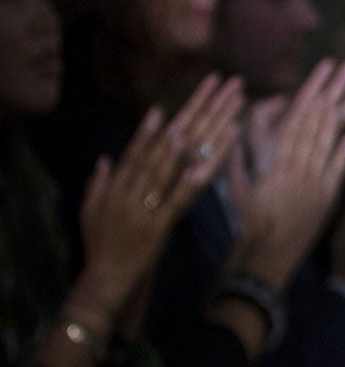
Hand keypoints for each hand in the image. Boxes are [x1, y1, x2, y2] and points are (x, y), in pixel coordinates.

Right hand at [74, 74, 243, 312]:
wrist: (104, 281)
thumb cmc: (99, 246)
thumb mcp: (91, 212)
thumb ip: (99, 184)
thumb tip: (106, 158)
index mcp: (118, 186)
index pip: (138, 151)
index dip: (151, 129)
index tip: (165, 105)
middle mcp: (133, 189)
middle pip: (168, 146)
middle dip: (197, 113)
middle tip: (220, 86)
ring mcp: (148, 205)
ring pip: (180, 164)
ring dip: (209, 134)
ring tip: (231, 109)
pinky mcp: (162, 223)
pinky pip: (184, 196)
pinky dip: (198, 177)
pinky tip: (217, 157)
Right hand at [229, 59, 344, 287]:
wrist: (266, 257)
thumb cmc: (247, 224)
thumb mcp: (236, 189)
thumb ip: (238, 159)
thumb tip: (235, 130)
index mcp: (275, 165)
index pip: (294, 123)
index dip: (309, 96)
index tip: (321, 74)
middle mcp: (298, 169)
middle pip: (318, 124)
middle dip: (333, 92)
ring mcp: (316, 181)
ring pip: (333, 139)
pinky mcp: (329, 195)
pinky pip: (343, 165)